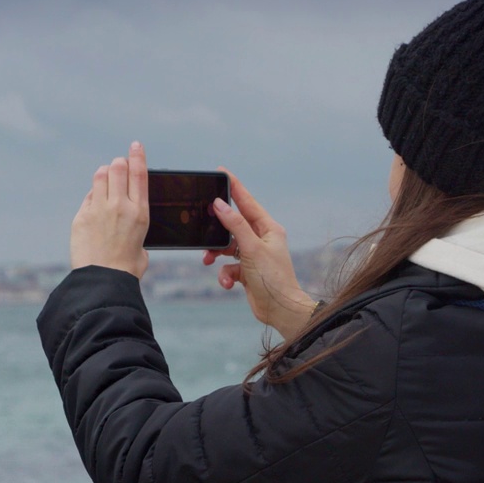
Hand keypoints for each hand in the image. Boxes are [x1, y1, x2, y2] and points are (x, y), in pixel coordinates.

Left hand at [70, 142, 149, 278]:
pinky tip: (95, 207)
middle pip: (117, 168)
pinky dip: (92, 197)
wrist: (103, 281)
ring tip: (106, 180)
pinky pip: (88, 198)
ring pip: (100, 176)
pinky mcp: (81, 217)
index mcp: (139, 212)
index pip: (139, 174)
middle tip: (118, 165)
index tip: (135, 145)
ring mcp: (98, 209)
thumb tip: (132, 232)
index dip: (137, 156)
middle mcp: (120, 206)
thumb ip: (137, 230)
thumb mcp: (142, 246)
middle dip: (118, 163)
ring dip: (104, 174)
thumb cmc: (126, 269)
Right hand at [203, 170, 314, 338]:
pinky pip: (229, 266)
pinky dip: (225, 274)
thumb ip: (235, 225)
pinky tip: (228, 283)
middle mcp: (261, 239)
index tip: (221, 172)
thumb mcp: (252, 248)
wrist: (280, 310)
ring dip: (216, 255)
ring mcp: (254, 255)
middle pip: (233, 225)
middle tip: (203, 225)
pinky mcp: (247, 271)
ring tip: (208, 260)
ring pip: (227, 247)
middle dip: (217, 231)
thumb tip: (220, 205)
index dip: (234, 187)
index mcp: (268, 228)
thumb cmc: (273, 278)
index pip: (248, 202)